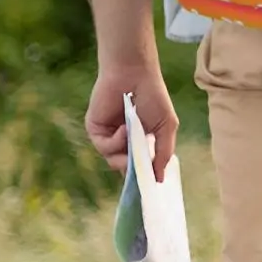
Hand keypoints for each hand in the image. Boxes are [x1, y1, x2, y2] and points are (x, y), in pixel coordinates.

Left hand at [86, 63, 177, 183]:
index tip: (149, 187)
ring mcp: (108, 136)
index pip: (139, 166)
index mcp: (140, 140)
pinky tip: (124, 128)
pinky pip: (104, 147)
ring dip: (125, 153)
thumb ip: (163, 153)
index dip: (143, 176)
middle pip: (125, 168)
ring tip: (134, 137)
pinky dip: (116, 141)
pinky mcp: (95, 130)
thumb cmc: (154, 96)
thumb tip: (160, 179)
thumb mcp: (166, 126)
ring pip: (113, 160)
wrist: (134, 74)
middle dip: (134, 170)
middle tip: (141, 170)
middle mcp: (123, 141)